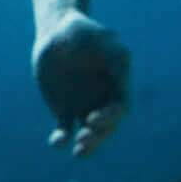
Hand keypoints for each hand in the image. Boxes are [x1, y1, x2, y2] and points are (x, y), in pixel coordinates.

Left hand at [35, 12, 133, 155]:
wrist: (58, 31)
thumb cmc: (86, 33)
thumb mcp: (106, 40)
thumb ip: (116, 56)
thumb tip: (123, 69)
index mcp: (118, 87)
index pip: (120, 108)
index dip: (110, 117)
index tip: (92, 119)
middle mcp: (104, 101)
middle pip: (107, 126)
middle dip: (98, 136)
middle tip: (84, 139)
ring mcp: (84, 106)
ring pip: (89, 133)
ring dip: (86, 143)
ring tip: (79, 151)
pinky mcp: (63, 109)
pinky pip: (65, 129)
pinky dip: (62, 138)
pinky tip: (57, 143)